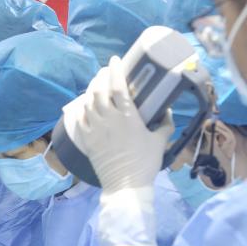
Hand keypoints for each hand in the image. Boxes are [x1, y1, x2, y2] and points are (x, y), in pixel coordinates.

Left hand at [61, 56, 173, 192]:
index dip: (115, 70)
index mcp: (127, 116)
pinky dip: (81, 107)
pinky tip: (85, 104)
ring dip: (91, 89)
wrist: (126, 185)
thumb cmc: (145, 163)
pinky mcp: (86, 140)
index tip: (115, 60)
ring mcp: (94, 129)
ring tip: (97, 85)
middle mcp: (108, 119)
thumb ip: (165, 123)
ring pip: (88, 102)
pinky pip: (79, 118)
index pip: (118, 86)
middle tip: (106, 72)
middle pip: (99, 90)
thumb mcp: (160, 141)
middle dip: (101, 76)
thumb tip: (167, 111)